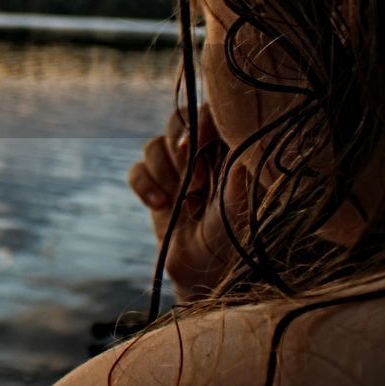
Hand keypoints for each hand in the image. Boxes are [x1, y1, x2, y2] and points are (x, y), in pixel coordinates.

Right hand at [128, 102, 250, 301]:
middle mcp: (205, 154)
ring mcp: (178, 171)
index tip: (194, 149)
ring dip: (164, 172)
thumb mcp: (247, 194)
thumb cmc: (241, 238)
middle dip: (179, 151)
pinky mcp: (156, 189)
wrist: (213, 276)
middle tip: (196, 185)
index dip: (197, 124)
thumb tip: (232, 123)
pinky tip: (161, 207)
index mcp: (232, 147)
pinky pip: (137, 169)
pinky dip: (144, 185)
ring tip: (183, 202)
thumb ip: (241, 155)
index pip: (210, 110)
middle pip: (177, 119)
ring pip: (154, 144)